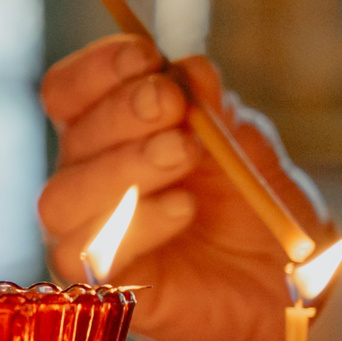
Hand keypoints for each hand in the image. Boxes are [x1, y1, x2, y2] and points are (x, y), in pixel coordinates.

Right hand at [38, 37, 325, 340]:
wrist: (278, 280)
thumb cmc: (249, 206)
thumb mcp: (241, 142)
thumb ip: (212, 108)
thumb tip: (188, 66)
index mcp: (105, 134)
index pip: (66, 92)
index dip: (95, 69)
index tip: (145, 57)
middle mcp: (84, 179)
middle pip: (68, 136)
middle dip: (121, 111)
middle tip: (171, 104)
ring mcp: (86, 232)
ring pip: (63, 195)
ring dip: (124, 165)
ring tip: (182, 153)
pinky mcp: (103, 283)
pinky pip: (91, 251)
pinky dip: (137, 222)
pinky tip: (183, 208)